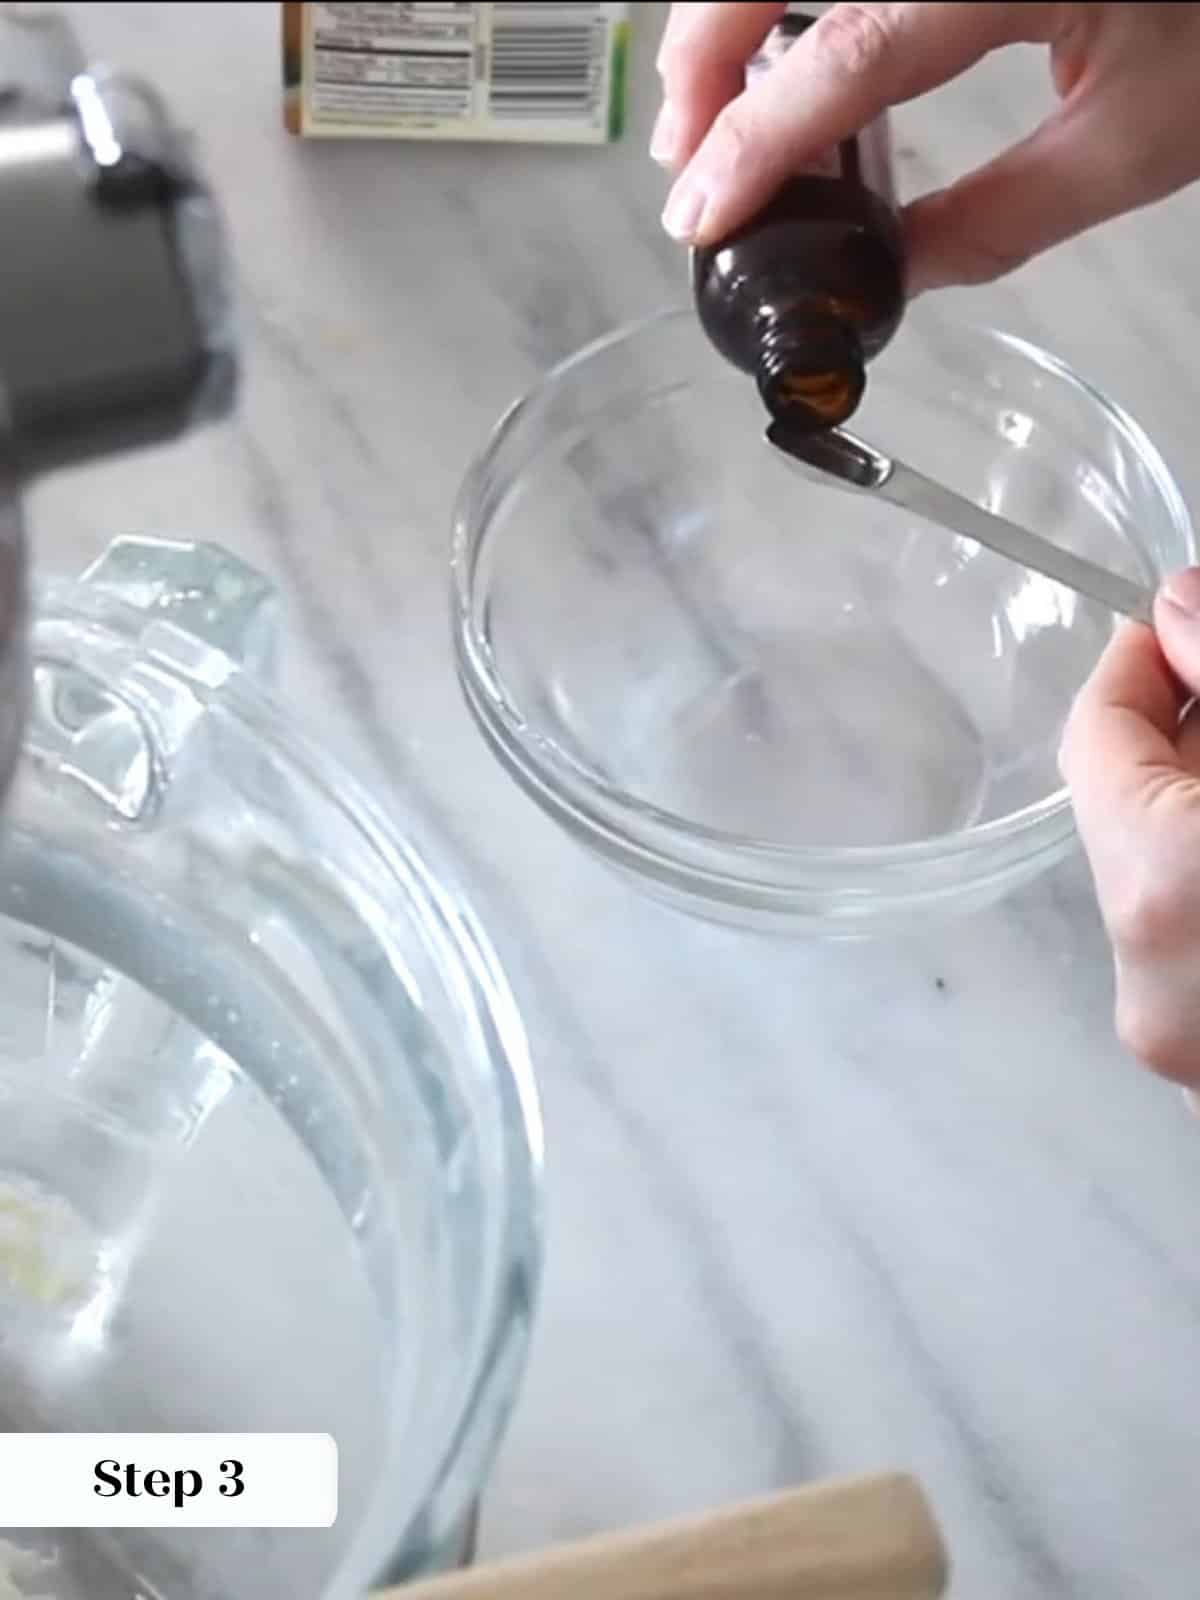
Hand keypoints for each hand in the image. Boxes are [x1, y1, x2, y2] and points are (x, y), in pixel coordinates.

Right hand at [652, 2, 1199, 291]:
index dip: (757, 140)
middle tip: (686, 167)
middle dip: (703, 64)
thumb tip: (894, 278)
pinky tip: (767, 45)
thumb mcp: (1137, 140)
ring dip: (722, 20)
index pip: (849, 52)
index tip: (701, 214)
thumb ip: (1004, 216)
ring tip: (710, 115)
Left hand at [1060, 575, 1199, 1085]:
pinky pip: (1199, 936)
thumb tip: (1182, 610)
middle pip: (1134, 804)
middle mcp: (1152, 987)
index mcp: (1169, 888)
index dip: (1143, 654)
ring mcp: (1180, 1047)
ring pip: (1173, 874)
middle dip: (1190, 721)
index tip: (1189, 610)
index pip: (1100, 732)